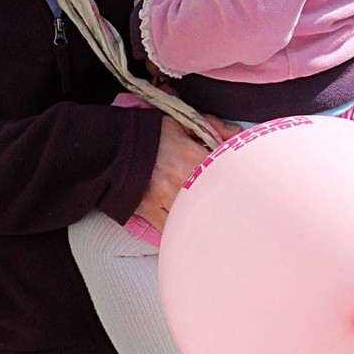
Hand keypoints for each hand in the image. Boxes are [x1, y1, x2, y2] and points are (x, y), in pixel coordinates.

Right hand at [133, 114, 241, 231]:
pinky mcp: (150, 210)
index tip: (238, 184)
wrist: (115, 145)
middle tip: (232, 207)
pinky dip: (181, 231)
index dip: (234, 179)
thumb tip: (237, 132)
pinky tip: (190, 231)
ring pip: (194, 216)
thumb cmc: (151, 133)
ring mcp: (165, 197)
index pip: (224, 171)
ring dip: (204, 218)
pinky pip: (170, 229)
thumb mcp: (181, 122)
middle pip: (213, 199)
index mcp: (193, 156)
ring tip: (216, 222)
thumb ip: (212, 125)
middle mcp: (182, 179)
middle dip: (223, 203)